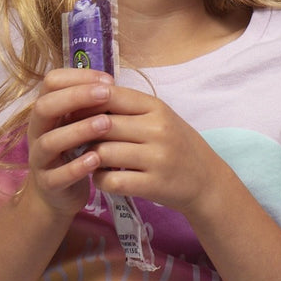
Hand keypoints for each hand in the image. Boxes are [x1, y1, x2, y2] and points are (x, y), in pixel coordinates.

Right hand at [24, 67, 115, 218]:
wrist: (57, 195)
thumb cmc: (74, 151)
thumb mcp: (79, 123)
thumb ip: (90, 105)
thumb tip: (112, 85)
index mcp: (46, 111)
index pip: (51, 83)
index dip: (78, 76)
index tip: (108, 80)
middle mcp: (37, 132)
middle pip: (44, 107)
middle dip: (76, 97)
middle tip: (106, 94)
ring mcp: (39, 159)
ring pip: (50, 141)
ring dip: (79, 130)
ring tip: (106, 124)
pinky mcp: (48, 184)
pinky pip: (57, 175)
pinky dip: (76, 167)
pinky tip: (96, 159)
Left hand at [89, 86, 225, 214]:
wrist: (206, 181)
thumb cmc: (177, 145)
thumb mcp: (160, 118)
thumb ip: (128, 109)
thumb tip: (84, 101)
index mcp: (157, 108)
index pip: (111, 95)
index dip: (86, 103)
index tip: (74, 112)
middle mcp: (158, 129)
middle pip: (102, 125)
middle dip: (83, 133)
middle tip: (76, 140)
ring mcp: (156, 158)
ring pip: (103, 153)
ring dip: (90, 158)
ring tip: (91, 160)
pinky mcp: (153, 185)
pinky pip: (111, 180)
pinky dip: (100, 180)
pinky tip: (104, 177)